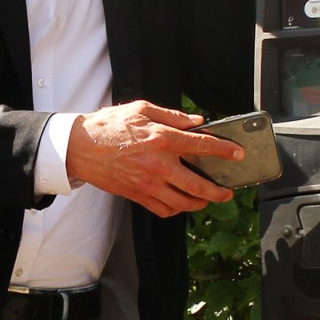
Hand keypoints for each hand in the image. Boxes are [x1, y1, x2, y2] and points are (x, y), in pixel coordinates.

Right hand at [65, 101, 244, 216]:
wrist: (80, 147)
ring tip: (208, 200)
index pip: (202, 145)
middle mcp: (158, 164)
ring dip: (200, 204)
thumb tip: (196, 121)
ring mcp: (148, 183)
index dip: (224, 150)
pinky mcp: (137, 194)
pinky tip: (181, 203)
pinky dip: (177, 209)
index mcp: (162, 139)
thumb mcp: (141, 109)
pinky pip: (163, 209)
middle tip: (227, 191)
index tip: (238, 154)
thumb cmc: (108, 126)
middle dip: (218, 191)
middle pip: (198, 184)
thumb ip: (172, 116)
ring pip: (183, 202)